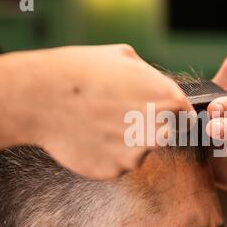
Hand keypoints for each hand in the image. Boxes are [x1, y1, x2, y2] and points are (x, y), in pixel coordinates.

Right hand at [26, 44, 192, 179]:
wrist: (40, 97)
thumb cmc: (82, 70)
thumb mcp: (124, 56)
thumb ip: (151, 77)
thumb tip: (158, 88)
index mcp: (167, 99)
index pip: (186, 115)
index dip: (173, 113)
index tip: (157, 111)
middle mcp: (158, 130)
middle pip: (166, 134)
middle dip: (150, 127)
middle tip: (123, 116)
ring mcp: (137, 154)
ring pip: (141, 150)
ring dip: (128, 141)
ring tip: (100, 123)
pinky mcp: (115, 170)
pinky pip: (119, 163)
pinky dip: (109, 154)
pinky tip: (90, 136)